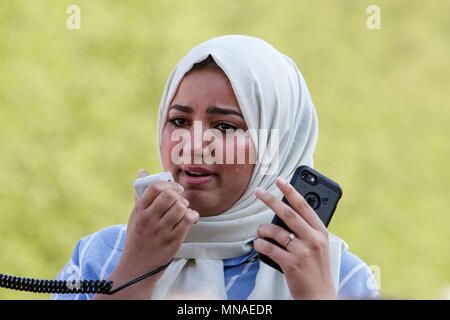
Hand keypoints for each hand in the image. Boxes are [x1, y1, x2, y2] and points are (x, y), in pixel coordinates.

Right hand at [122, 169, 198, 272]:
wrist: (136, 268)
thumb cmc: (138, 238)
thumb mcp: (135, 216)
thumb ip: (141, 195)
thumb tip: (143, 171)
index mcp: (139, 211)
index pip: (154, 187)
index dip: (168, 184)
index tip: (173, 188)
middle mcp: (148, 220)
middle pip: (169, 195)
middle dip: (178, 194)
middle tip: (181, 199)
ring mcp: (161, 231)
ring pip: (180, 207)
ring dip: (185, 206)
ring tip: (183, 210)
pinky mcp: (173, 241)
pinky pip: (187, 220)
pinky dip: (192, 216)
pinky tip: (190, 218)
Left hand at [254, 177, 335, 299]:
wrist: (320, 296)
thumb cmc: (316, 269)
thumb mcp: (319, 246)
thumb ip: (307, 229)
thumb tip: (284, 212)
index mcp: (322, 232)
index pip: (305, 206)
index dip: (291, 191)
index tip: (280, 179)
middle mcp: (314, 239)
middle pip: (288, 214)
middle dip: (271, 200)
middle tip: (258, 191)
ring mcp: (303, 252)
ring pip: (275, 232)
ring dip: (262, 230)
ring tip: (260, 233)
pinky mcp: (291, 264)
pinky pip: (269, 248)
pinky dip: (260, 245)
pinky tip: (259, 244)